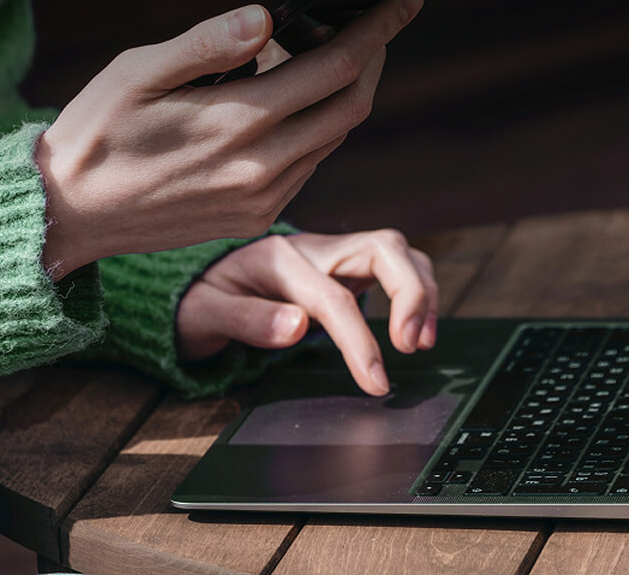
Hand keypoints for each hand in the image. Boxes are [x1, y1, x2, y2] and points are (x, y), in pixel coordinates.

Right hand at [35, 0, 422, 277]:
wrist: (71, 214)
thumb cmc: (98, 131)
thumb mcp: (137, 72)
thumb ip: (207, 44)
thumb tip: (268, 16)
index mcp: (237, 122)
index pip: (336, 66)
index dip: (378, 29)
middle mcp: (262, 167)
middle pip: (351, 104)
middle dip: (374, 57)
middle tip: (371, 22)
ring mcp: (263, 198)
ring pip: (335, 135)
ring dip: (345, 91)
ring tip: (327, 52)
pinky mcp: (257, 217)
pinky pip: (311, 163)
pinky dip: (319, 125)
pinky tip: (294, 101)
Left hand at [176, 230, 437, 395]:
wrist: (204, 278)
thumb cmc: (206, 297)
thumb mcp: (206, 313)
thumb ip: (248, 319)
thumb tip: (296, 328)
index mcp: (279, 260)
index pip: (333, 297)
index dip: (360, 339)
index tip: (376, 381)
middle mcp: (313, 249)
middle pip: (382, 248)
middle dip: (410, 293)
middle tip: (415, 345)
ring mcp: (333, 254)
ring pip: (396, 251)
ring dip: (421, 290)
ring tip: (424, 340)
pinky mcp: (346, 266)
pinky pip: (393, 266)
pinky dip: (415, 291)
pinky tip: (416, 327)